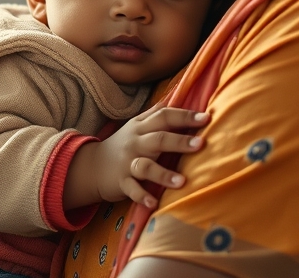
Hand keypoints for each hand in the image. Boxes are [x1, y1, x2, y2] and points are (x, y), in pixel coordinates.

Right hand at [64, 107, 209, 209]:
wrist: (92, 166)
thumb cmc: (123, 145)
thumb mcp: (136, 126)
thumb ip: (155, 113)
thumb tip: (176, 95)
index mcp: (141, 127)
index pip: (164, 117)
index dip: (185, 116)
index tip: (206, 118)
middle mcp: (135, 143)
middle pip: (158, 139)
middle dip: (179, 141)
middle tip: (200, 144)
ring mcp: (128, 163)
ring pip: (145, 166)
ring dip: (163, 174)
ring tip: (182, 182)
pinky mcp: (121, 182)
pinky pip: (132, 189)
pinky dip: (142, 196)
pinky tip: (153, 203)